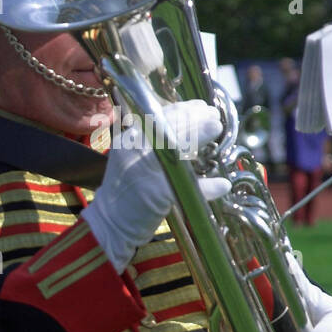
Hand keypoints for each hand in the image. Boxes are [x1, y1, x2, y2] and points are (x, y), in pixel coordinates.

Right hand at [83, 100, 227, 272]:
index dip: (184, 109)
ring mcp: (143, 172)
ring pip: (175, 149)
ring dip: (198, 137)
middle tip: (215, 118)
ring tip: (217, 130)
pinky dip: (206, 187)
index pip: (158, 117)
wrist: (109, 224)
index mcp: (127, 141)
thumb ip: (153, 142)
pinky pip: (187, 187)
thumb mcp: (132, 158)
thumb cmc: (127, 191)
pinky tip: (221, 185)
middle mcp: (132, 152)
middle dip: (195, 119)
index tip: (203, 107)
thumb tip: (190, 121)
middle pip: (168, 128)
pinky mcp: (156, 195)